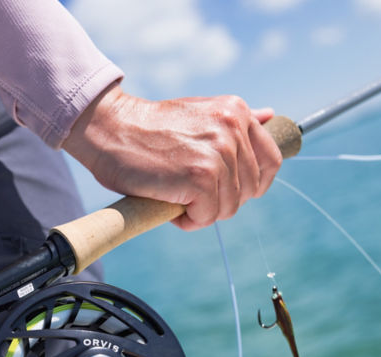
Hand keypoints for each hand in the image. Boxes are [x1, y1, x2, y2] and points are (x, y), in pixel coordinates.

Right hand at [63, 84, 281, 230]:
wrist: (110, 129)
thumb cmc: (149, 129)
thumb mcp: (200, 114)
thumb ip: (236, 122)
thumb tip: (271, 116)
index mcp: (236, 111)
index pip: (270, 160)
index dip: (252, 185)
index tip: (226, 190)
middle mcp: (233, 128)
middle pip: (249, 190)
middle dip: (221, 200)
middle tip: (188, 193)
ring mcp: (219, 153)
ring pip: (229, 207)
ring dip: (202, 212)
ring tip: (176, 197)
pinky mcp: (201, 177)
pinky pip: (208, 217)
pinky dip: (189, 220)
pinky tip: (170, 205)